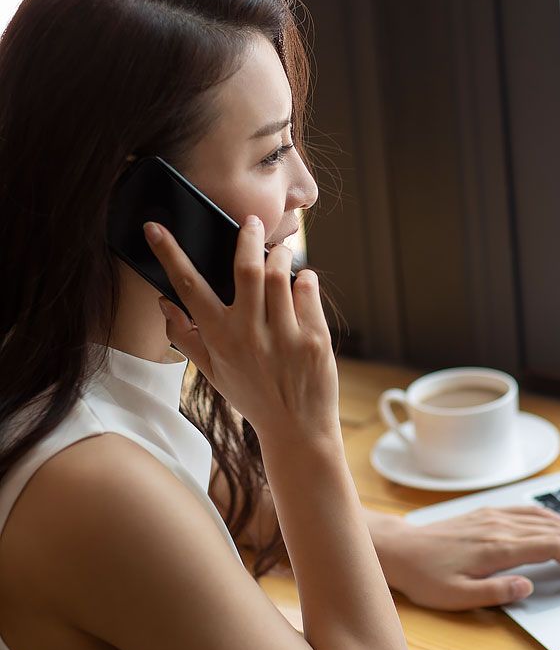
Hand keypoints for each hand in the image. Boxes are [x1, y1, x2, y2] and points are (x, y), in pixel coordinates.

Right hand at [142, 215, 340, 443]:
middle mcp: (249, 334)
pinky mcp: (314, 337)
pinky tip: (302, 279)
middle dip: (248, 236)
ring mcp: (284, 335)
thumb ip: (186, 337)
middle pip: (247, 268)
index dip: (170, 253)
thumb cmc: (252, 396)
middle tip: (252, 221)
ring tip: (279, 251)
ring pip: (281, 275)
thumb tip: (164, 303)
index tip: (155, 228)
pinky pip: (308, 291)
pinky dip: (305, 278)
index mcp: (219, 338)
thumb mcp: (212, 372)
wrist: (297, 429)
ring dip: (280, 255)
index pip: (189, 286)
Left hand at [379, 504, 559, 610]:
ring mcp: (494, 517)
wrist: (399, 549)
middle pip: (556, 531)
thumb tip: (530, 585)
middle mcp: (499, 527)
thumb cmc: (425, 577)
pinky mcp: (487, 514)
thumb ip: (495, 592)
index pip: (551, 549)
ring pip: (545, 519)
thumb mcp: (456, 597)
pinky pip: (528, 511)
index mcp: (497, 548)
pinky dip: (553, 518)